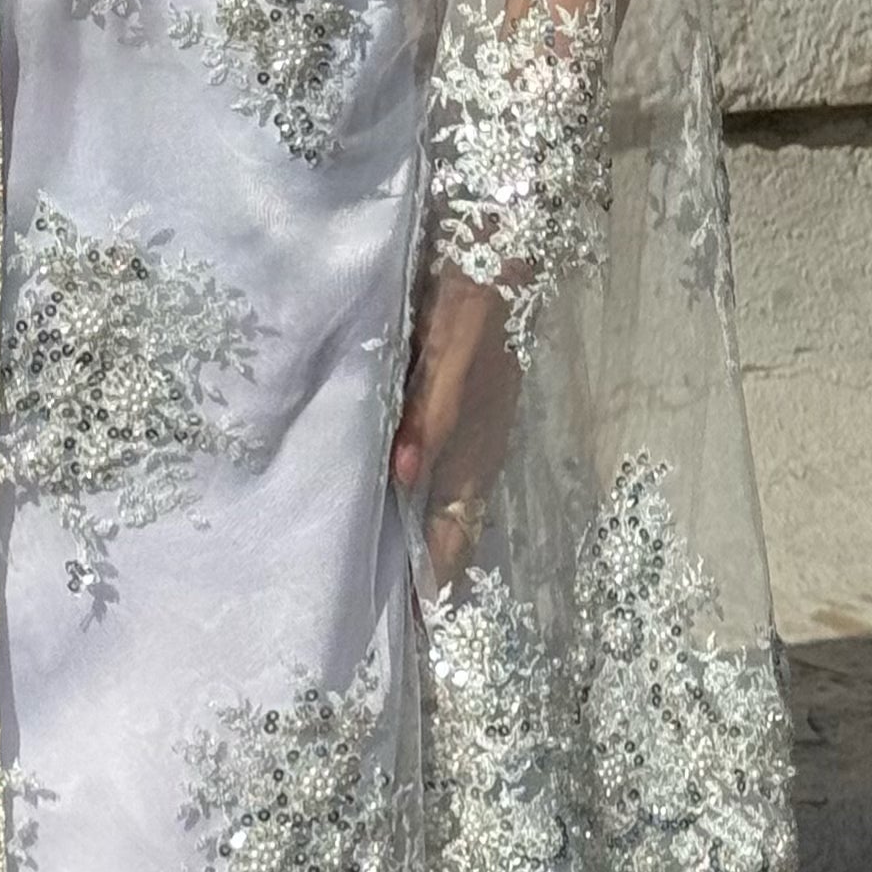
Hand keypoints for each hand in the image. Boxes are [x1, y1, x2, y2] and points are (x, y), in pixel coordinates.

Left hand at [392, 269, 521, 590]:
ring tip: (374, 575)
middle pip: (446, 529)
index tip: (405, 629)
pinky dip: (413, 500)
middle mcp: (475, 450)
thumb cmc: (470, 297)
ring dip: (414, 539)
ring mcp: (470, 432)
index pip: (451, 533)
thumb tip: (403, 481)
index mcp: (474, 446)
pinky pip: (433, 471)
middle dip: (419, 572)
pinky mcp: (455, 410)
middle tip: (376, 616)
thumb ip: (430, 414)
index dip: (431, 580)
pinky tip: (386, 503)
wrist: (497, 243)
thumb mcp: (450, 352)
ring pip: (440, 503)